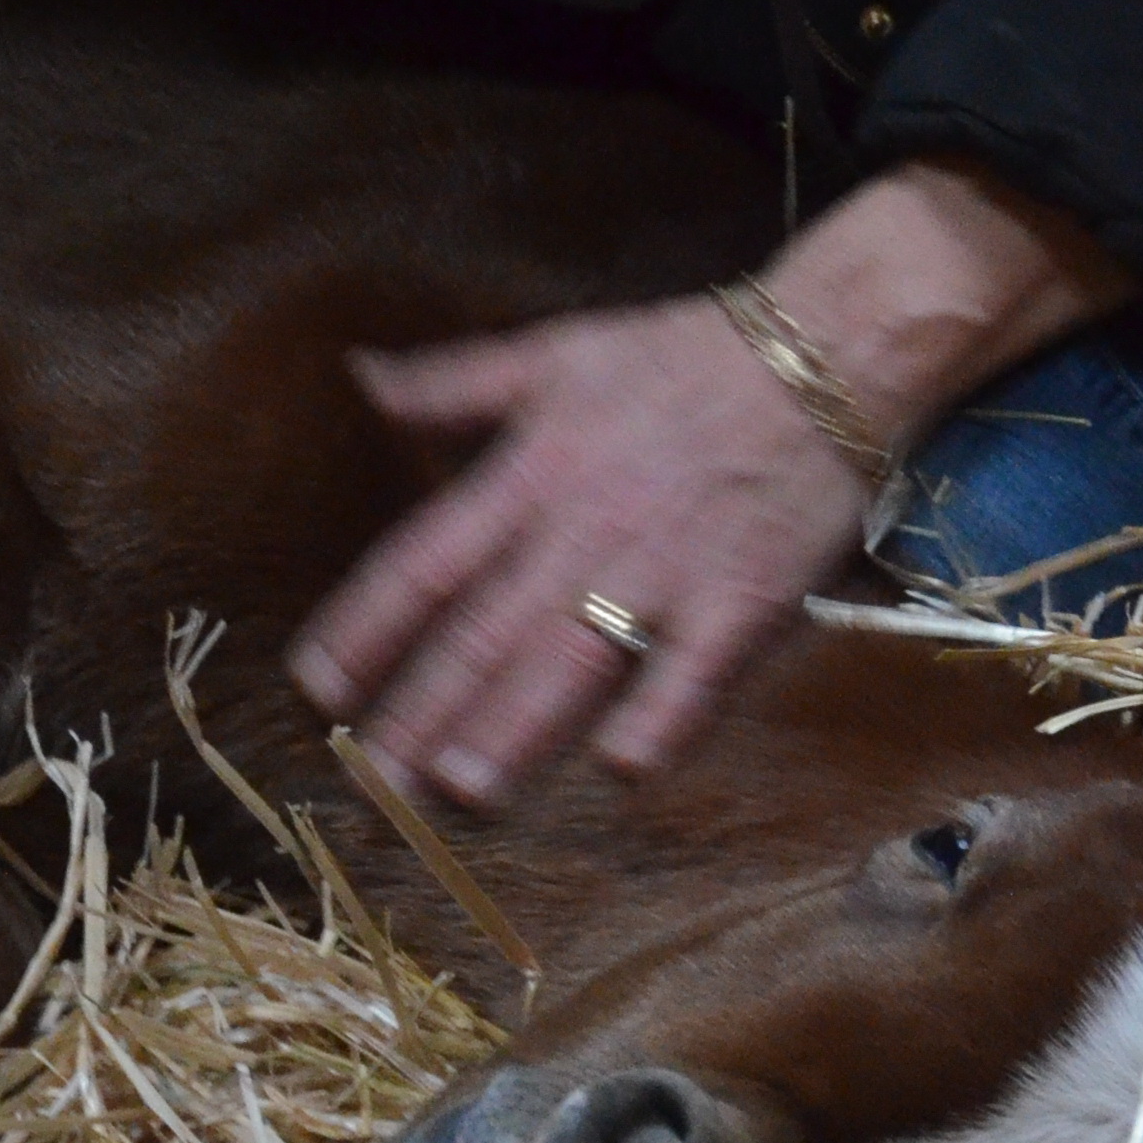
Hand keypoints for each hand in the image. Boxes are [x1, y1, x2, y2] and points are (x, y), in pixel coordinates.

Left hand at [285, 158, 1139, 804]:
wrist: (824, 350)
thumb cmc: (684, 353)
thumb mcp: (555, 351)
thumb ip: (453, 381)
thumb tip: (360, 377)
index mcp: (530, 469)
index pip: (424, 562)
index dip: (364, 627)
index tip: (317, 686)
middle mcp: (583, 526)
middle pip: (485, 632)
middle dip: (424, 710)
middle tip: (378, 781)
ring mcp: (663, 568)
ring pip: (572, 662)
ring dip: (515, 731)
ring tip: (464, 792)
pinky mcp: (741, 598)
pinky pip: (690, 673)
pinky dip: (658, 720)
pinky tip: (621, 769)